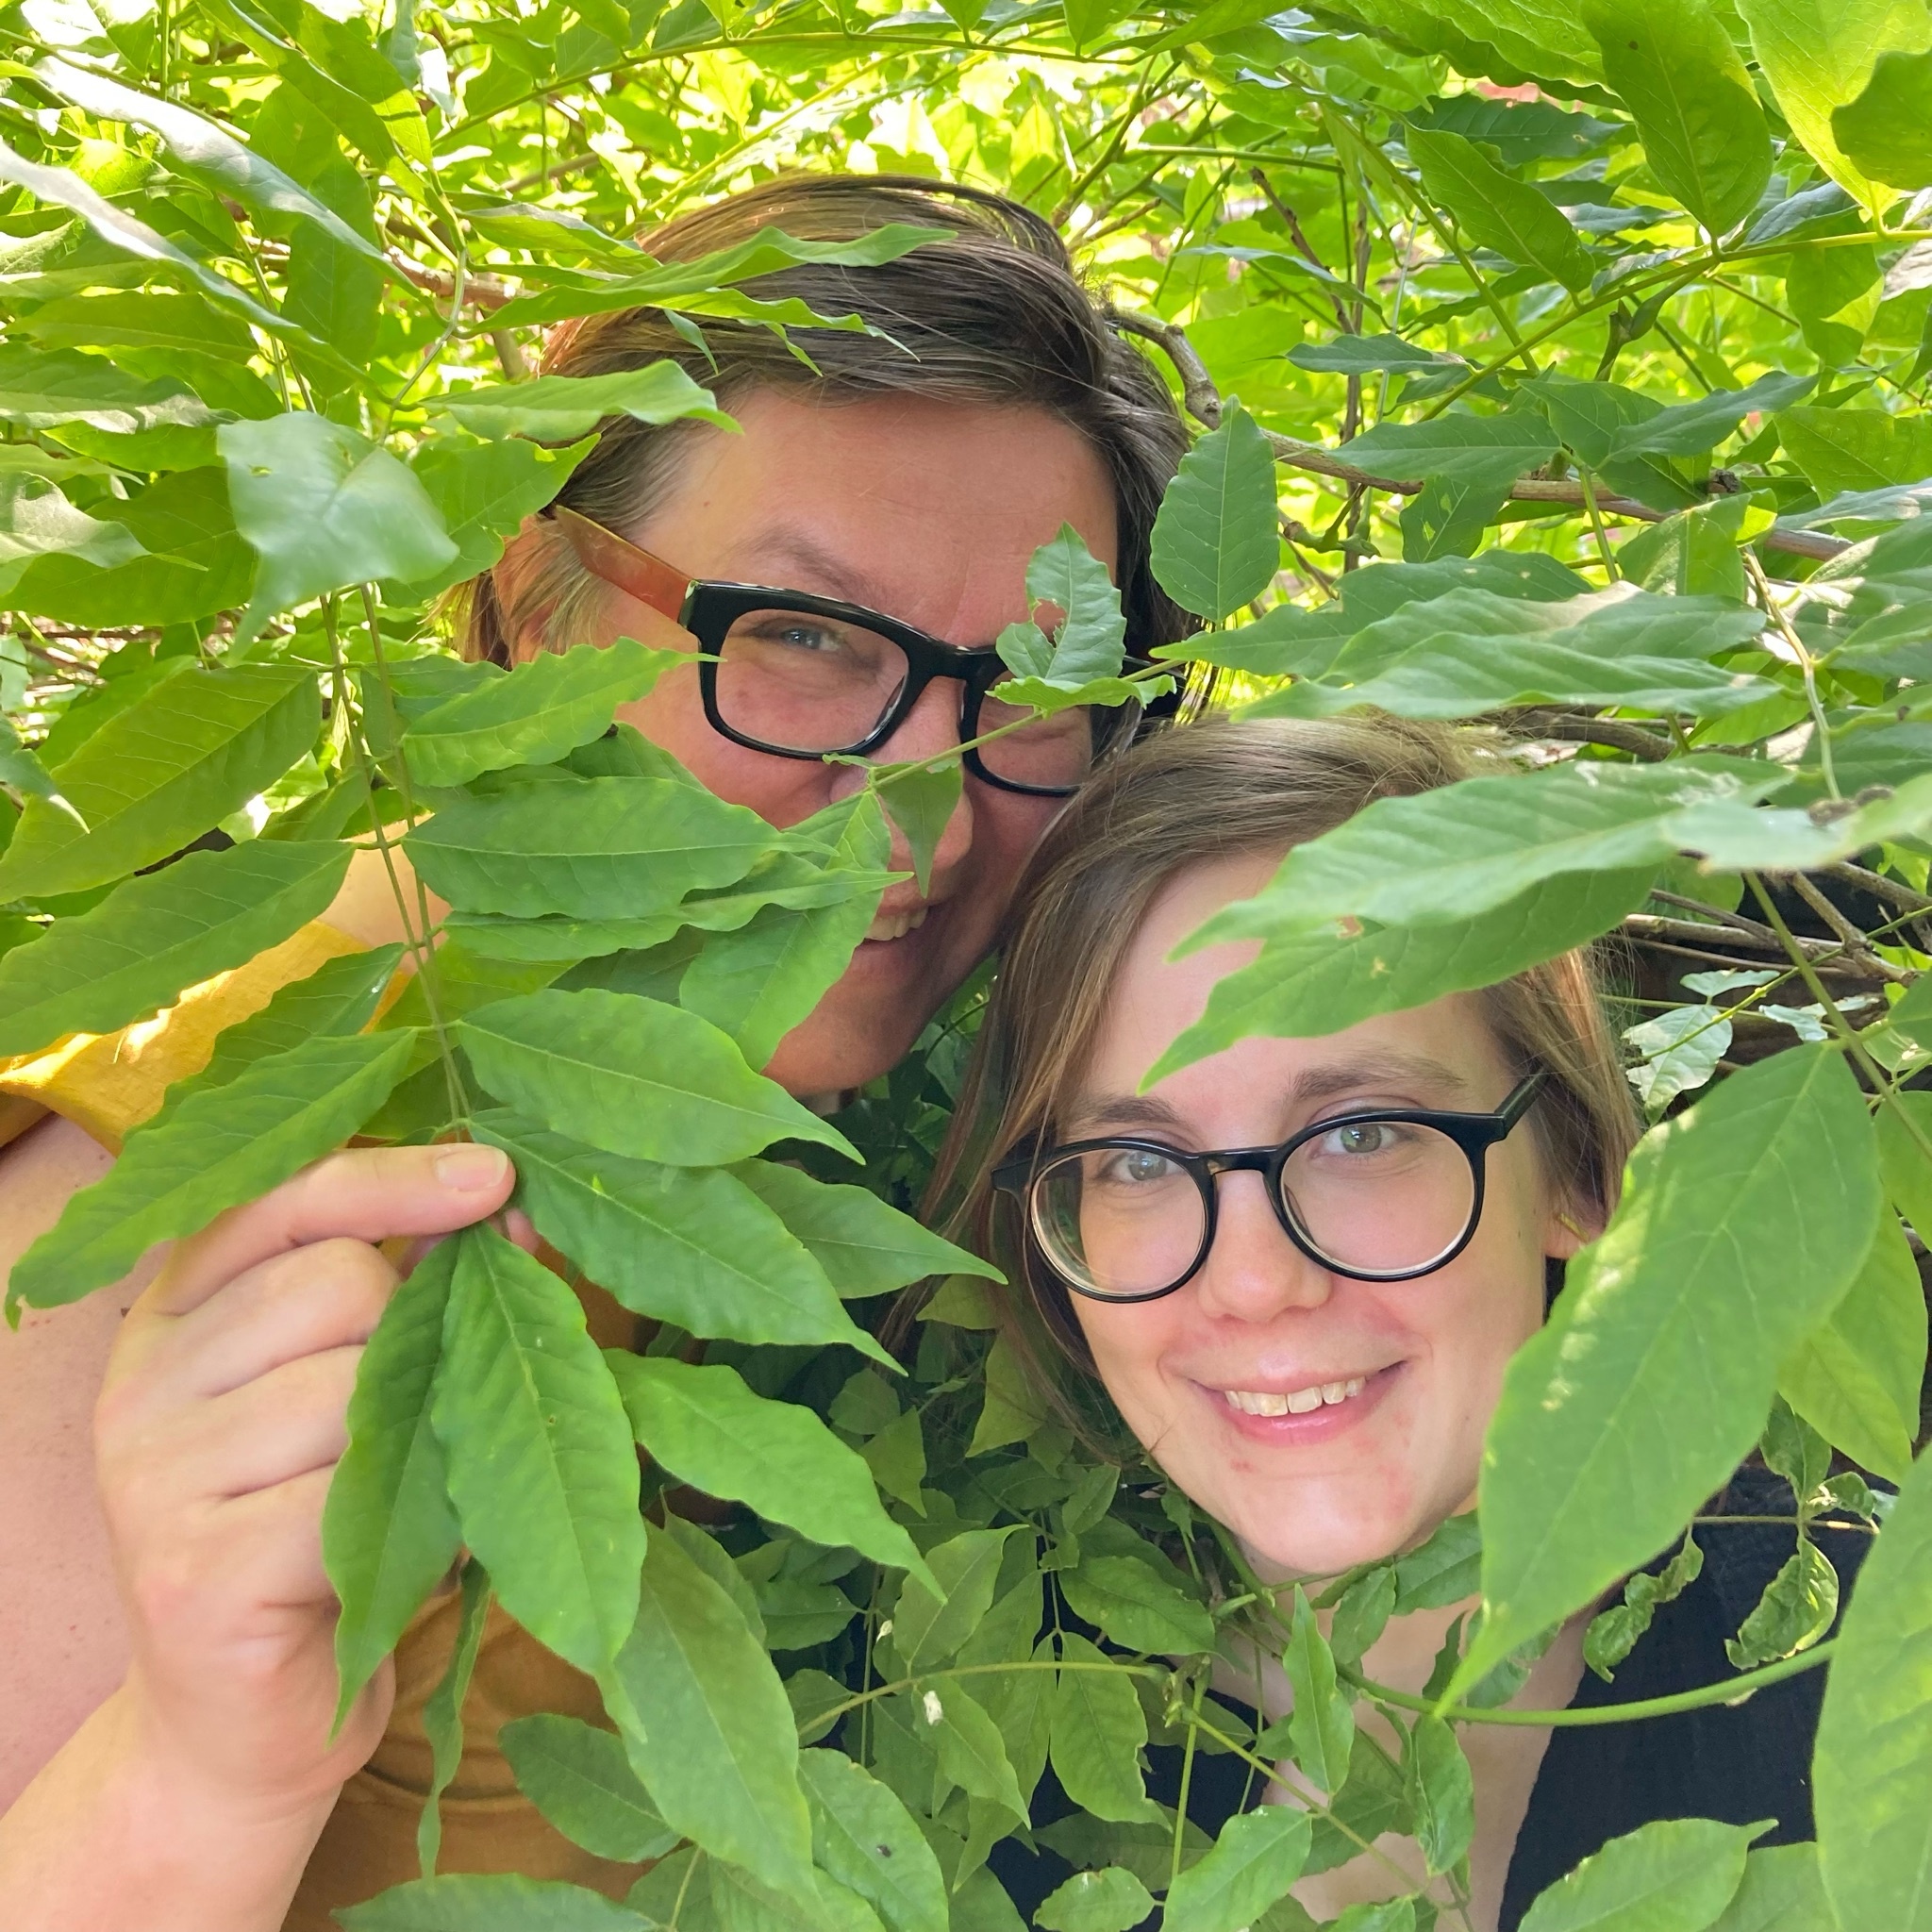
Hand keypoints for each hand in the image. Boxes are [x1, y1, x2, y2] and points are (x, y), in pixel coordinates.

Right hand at [93, 1142, 514, 1829]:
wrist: (248, 1721)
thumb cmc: (323, 1532)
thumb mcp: (364, 1393)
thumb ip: (414, 1295)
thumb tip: (505, 1212)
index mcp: (173, 1316)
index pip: (280, 1200)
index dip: (393, 1178)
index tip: (494, 1173)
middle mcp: (138, 1381)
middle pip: (338, 1283)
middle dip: (417, 1340)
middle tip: (417, 1423)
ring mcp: (149, 1477)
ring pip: (353, 1387)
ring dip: (420, 1444)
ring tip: (395, 1504)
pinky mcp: (189, 1572)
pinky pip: (352, 1498)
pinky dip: (411, 1526)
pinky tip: (387, 1563)